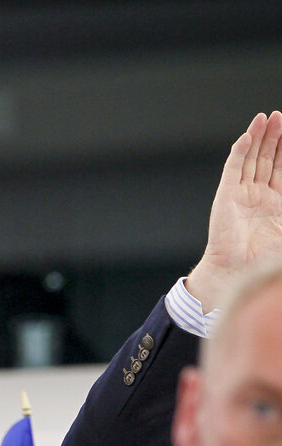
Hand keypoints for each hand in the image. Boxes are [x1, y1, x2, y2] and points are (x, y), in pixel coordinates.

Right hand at [188, 111, 281, 311]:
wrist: (240, 270)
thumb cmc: (267, 258)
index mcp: (275, 203)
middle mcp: (257, 195)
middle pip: (267, 159)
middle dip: (273, 138)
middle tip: (278, 117)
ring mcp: (241, 195)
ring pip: (251, 159)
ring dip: (258, 138)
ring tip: (264, 119)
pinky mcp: (226, 196)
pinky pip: (233, 169)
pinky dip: (240, 152)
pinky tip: (247, 137)